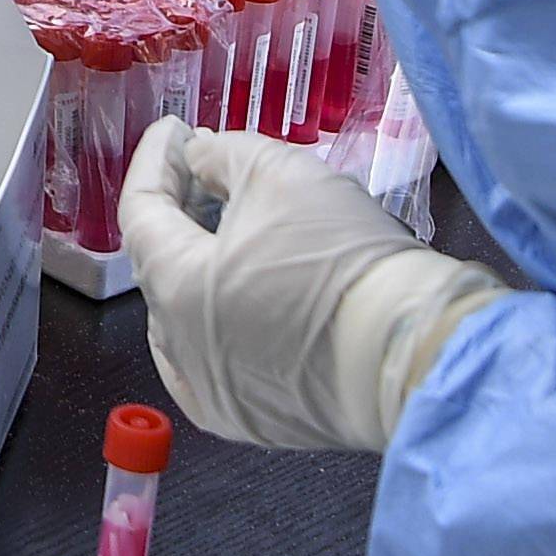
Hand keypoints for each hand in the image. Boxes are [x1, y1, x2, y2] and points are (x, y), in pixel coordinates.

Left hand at [114, 120, 507, 455]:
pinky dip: (221, 324)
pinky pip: (216, 362)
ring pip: (187, 314)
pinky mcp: (252, 422)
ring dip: (202, 268)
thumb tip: (200, 159)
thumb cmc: (346, 262)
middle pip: (162, 262)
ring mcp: (214, 393)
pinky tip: (247, 296)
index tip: (174, 134)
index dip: (155, 162)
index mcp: (175, 287)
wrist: (414, 350)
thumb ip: (222, 155)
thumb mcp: (279, 172)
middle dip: (183, 211)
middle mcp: (180, 348)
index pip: (141, 211)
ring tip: (236, 229)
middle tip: (210, 172)